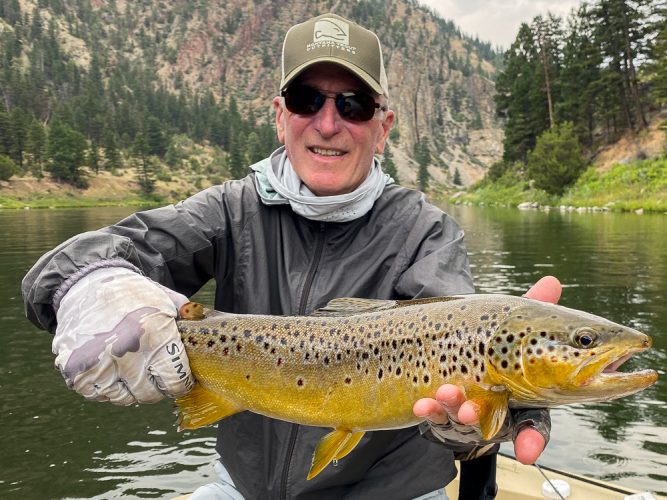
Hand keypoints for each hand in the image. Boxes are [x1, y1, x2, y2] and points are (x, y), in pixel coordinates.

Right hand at [53, 267, 194, 404]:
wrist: (86, 283)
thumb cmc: (133, 294)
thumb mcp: (167, 300)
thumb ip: (188, 322)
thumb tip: (204, 339)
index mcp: (154, 333)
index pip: (176, 381)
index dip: (181, 383)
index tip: (180, 379)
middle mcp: (125, 351)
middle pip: (150, 394)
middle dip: (157, 386)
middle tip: (154, 373)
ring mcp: (97, 363)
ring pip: (124, 398)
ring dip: (131, 388)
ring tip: (131, 367)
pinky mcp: (75, 370)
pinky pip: (99, 394)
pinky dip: (107, 387)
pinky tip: (110, 367)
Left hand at [413, 276, 561, 463]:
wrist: (454, 339)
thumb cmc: (498, 341)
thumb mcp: (516, 325)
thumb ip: (535, 306)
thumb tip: (552, 281)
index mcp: (524, 398)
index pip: (533, 425)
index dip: (532, 440)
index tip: (527, 454)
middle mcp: (497, 413)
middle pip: (493, 427)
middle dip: (479, 419)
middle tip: (467, 411)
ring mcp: (466, 413)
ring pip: (459, 420)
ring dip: (451, 407)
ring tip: (445, 392)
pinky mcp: (440, 410)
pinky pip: (433, 415)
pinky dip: (428, 408)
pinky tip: (421, 401)